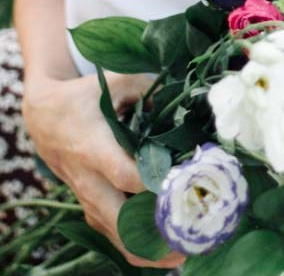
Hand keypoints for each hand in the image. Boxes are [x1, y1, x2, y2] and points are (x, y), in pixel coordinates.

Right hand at [23, 72, 184, 268]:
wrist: (44, 118)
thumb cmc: (83, 97)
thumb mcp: (113, 82)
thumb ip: (146, 89)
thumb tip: (177, 103)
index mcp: (94, 148)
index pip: (122, 174)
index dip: (151, 183)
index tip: (181, 186)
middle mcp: (89, 180)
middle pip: (117, 219)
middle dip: (149, 235)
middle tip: (185, 239)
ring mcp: (88, 198)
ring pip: (114, 235)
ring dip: (146, 248)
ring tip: (182, 254)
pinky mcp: (90, 207)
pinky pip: (111, 234)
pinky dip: (135, 246)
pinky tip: (163, 251)